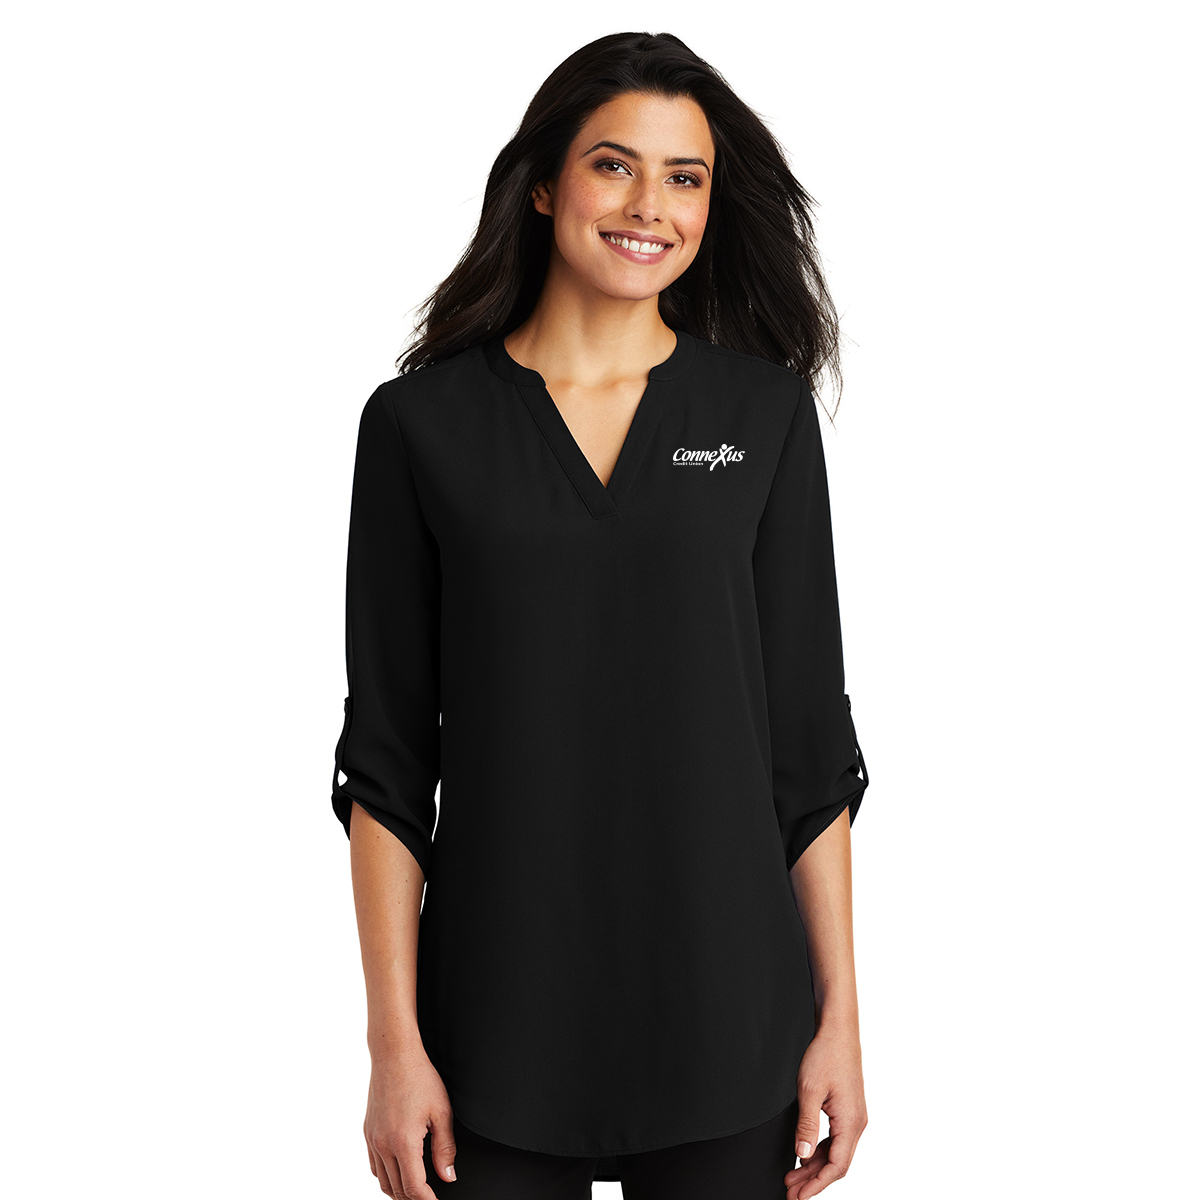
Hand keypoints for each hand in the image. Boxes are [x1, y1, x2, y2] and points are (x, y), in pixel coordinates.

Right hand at [363, 1044, 456, 1197]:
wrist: (394, 1054)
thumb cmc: (419, 1077)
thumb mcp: (442, 1112)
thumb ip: (445, 1148)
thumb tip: (448, 1176)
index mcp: (403, 1142)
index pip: (414, 1188)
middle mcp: (382, 1144)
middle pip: (397, 1189)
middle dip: (414, 1198)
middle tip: (430, 1196)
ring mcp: (372, 1139)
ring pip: (383, 1181)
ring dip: (399, 1190)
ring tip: (416, 1189)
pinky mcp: (367, 1132)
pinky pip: (374, 1165)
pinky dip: (385, 1176)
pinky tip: (398, 1171)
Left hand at [785, 1022, 866, 1197]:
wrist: (838, 1030)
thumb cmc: (826, 1054)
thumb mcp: (809, 1091)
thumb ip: (806, 1126)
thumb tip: (801, 1155)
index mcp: (851, 1122)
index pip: (836, 1167)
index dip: (816, 1185)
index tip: (798, 1196)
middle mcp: (857, 1123)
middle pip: (837, 1164)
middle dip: (813, 1180)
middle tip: (791, 1192)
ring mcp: (854, 1116)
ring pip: (836, 1152)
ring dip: (814, 1166)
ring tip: (792, 1176)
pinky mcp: (848, 1109)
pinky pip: (836, 1139)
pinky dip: (820, 1150)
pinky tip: (804, 1154)